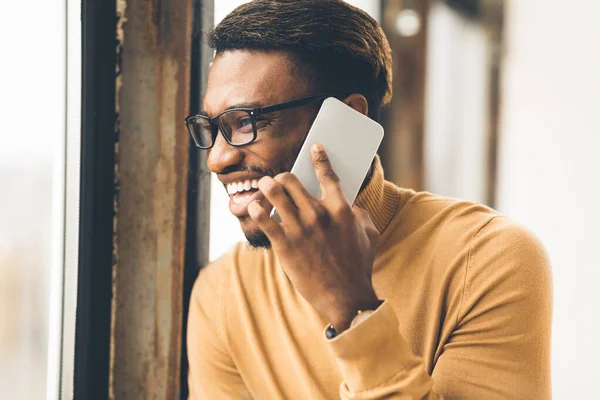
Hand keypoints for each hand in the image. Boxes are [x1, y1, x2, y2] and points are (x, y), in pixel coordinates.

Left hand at [247, 144, 380, 332]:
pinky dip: (256, 210)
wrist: (345, 297)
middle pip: (291, 180)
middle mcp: (319, 214)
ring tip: (264, 188)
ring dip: (266, 187)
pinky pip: (263, 219)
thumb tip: (349, 203)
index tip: (314, 148)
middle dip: (282, 176)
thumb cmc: (359, 265)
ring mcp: (300, 229)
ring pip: (274, 193)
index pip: (327, 174)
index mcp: (341, 209)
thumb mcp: (369, 234)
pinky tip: (255, 208)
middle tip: (279, 181)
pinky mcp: (284, 245)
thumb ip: (359, 213)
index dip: (319, 157)